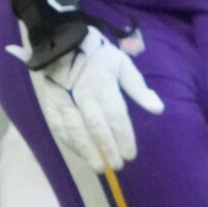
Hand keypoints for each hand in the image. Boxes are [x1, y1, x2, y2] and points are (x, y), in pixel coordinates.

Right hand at [12, 25, 165, 173]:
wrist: (60, 39)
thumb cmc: (99, 54)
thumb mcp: (123, 64)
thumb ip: (139, 88)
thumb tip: (158, 109)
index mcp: (102, 84)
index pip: (115, 115)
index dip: (123, 137)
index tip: (131, 155)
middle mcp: (81, 93)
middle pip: (95, 126)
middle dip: (107, 148)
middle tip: (118, 166)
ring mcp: (62, 99)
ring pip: (74, 129)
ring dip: (87, 150)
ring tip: (99, 167)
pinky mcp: (49, 102)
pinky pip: (58, 126)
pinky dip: (69, 142)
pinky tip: (80, 153)